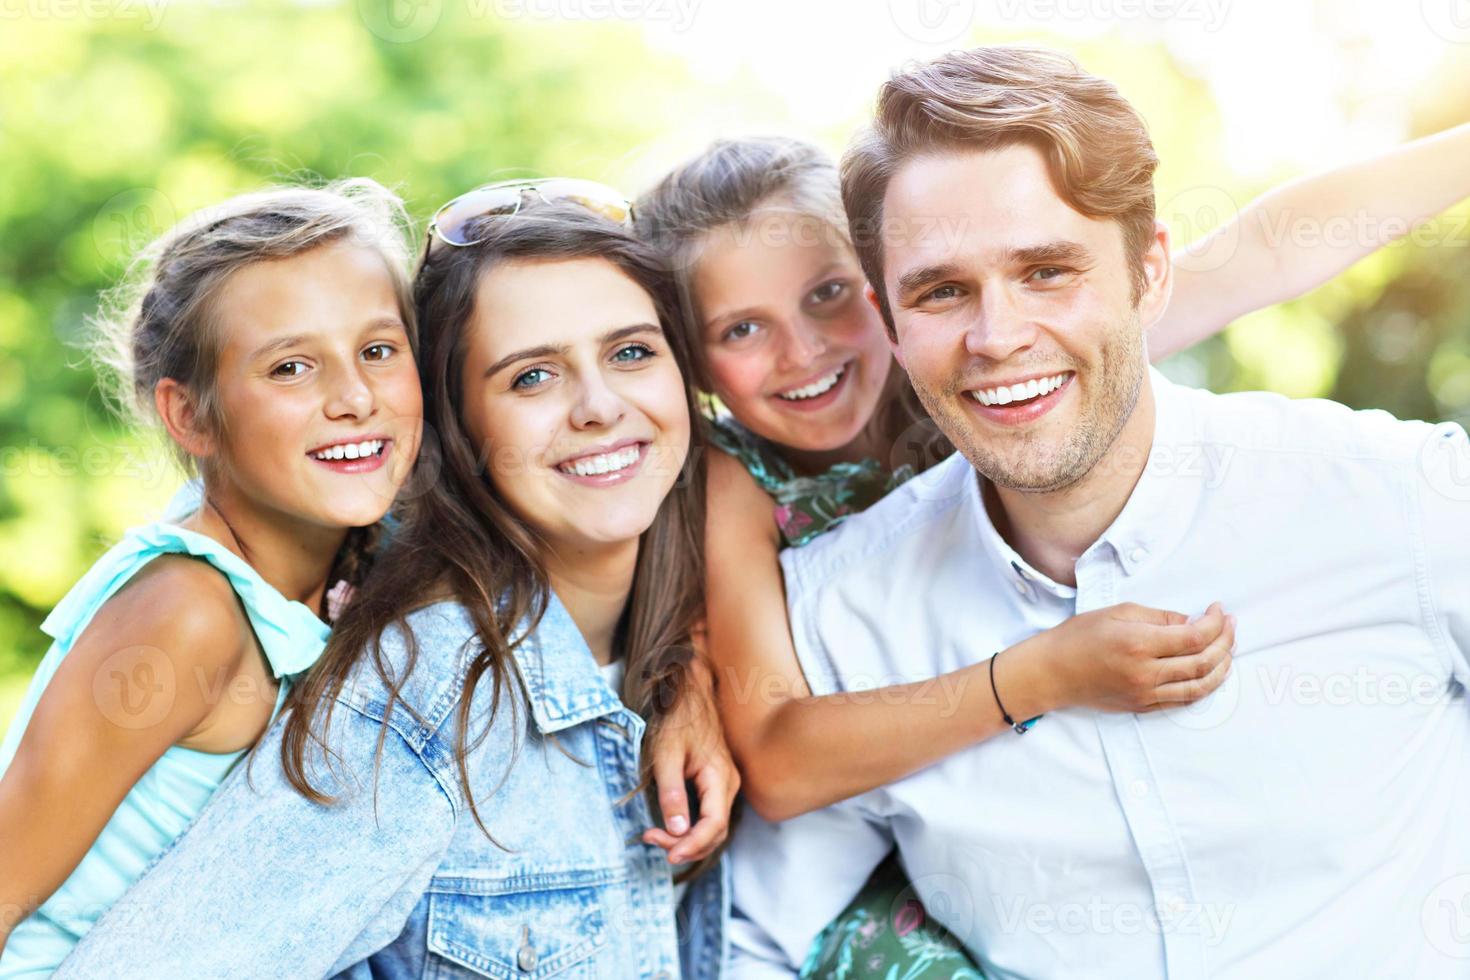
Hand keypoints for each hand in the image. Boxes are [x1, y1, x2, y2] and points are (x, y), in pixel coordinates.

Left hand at [641, 636, 740, 865]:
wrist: (689, 693)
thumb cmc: (677, 720)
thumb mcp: (667, 756)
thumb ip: (672, 793)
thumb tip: (676, 831)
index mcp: (720, 778)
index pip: (714, 825)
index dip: (692, 846)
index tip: (668, 855)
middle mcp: (729, 784)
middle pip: (715, 832)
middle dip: (685, 845)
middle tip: (651, 839)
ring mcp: (726, 784)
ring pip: (713, 827)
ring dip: (687, 839)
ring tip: (654, 835)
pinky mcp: (717, 784)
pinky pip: (710, 816)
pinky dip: (691, 828)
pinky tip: (669, 826)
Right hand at [1004, 601, 1235, 715]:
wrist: (1052, 671)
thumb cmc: (1079, 636)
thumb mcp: (1118, 612)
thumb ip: (1159, 617)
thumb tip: (1191, 622)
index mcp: (1139, 643)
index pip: (1195, 636)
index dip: (1215, 623)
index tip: (1218, 610)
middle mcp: (1146, 672)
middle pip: (1203, 661)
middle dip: (1225, 642)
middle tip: (1229, 626)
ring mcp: (1145, 693)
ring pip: (1200, 686)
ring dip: (1221, 668)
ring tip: (1227, 651)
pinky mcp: (1142, 705)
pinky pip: (1183, 700)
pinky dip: (1203, 686)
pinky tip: (1208, 672)